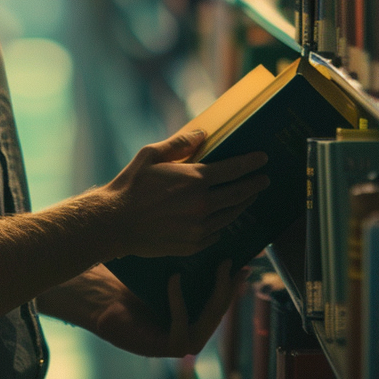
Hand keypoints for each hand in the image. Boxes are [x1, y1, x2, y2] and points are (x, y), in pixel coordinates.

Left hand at [79, 262, 245, 357]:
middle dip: (229, 284)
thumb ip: (190, 264)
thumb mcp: (168, 271)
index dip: (235, 281)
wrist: (105, 299)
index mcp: (197, 314)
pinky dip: (178, 300)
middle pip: (220, 308)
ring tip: (217, 267)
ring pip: (209, 318)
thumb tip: (210, 235)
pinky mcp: (169, 347)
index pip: (223, 298)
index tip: (246, 260)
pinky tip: (175, 279)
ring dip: (215, 291)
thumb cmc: (134, 284)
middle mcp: (195, 330)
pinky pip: (181, 324)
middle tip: (230, 260)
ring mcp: (185, 342)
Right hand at [101, 130, 268, 258]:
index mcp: (194, 180)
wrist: (115, 223)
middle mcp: (203, 205)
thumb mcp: (151, 154)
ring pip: (230, 215)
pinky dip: (223, 223)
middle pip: (239, 194)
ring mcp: (200, 228)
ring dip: (243, 204)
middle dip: (255, 185)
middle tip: (263, 180)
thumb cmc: (130, 185)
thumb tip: (202, 134)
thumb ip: (180, 143)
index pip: (233, 169)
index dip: (251, 163)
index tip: (262, 159)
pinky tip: (224, 218)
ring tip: (248, 197)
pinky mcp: (193, 244)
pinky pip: (217, 233)